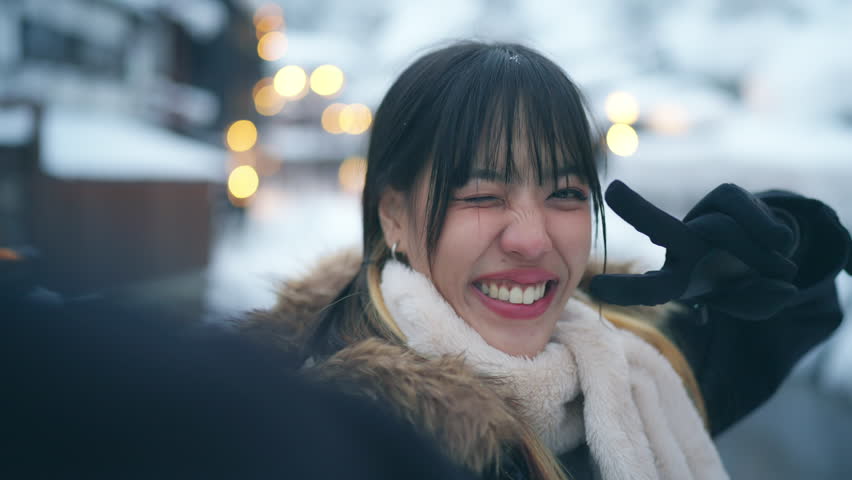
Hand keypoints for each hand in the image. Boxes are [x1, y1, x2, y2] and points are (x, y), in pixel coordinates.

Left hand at [589, 181, 799, 319]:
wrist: (764, 250)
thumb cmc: (743, 283)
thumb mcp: (750, 303)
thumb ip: (760, 302)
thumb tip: (781, 286)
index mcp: (677, 279)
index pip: (648, 288)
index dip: (625, 290)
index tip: (595, 287)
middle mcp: (682, 246)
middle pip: (660, 227)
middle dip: (637, 211)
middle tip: (613, 191)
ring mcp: (702, 219)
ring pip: (722, 228)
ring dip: (757, 255)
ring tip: (780, 269)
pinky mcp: (724, 197)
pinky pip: (741, 206)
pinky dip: (765, 228)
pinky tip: (779, 242)